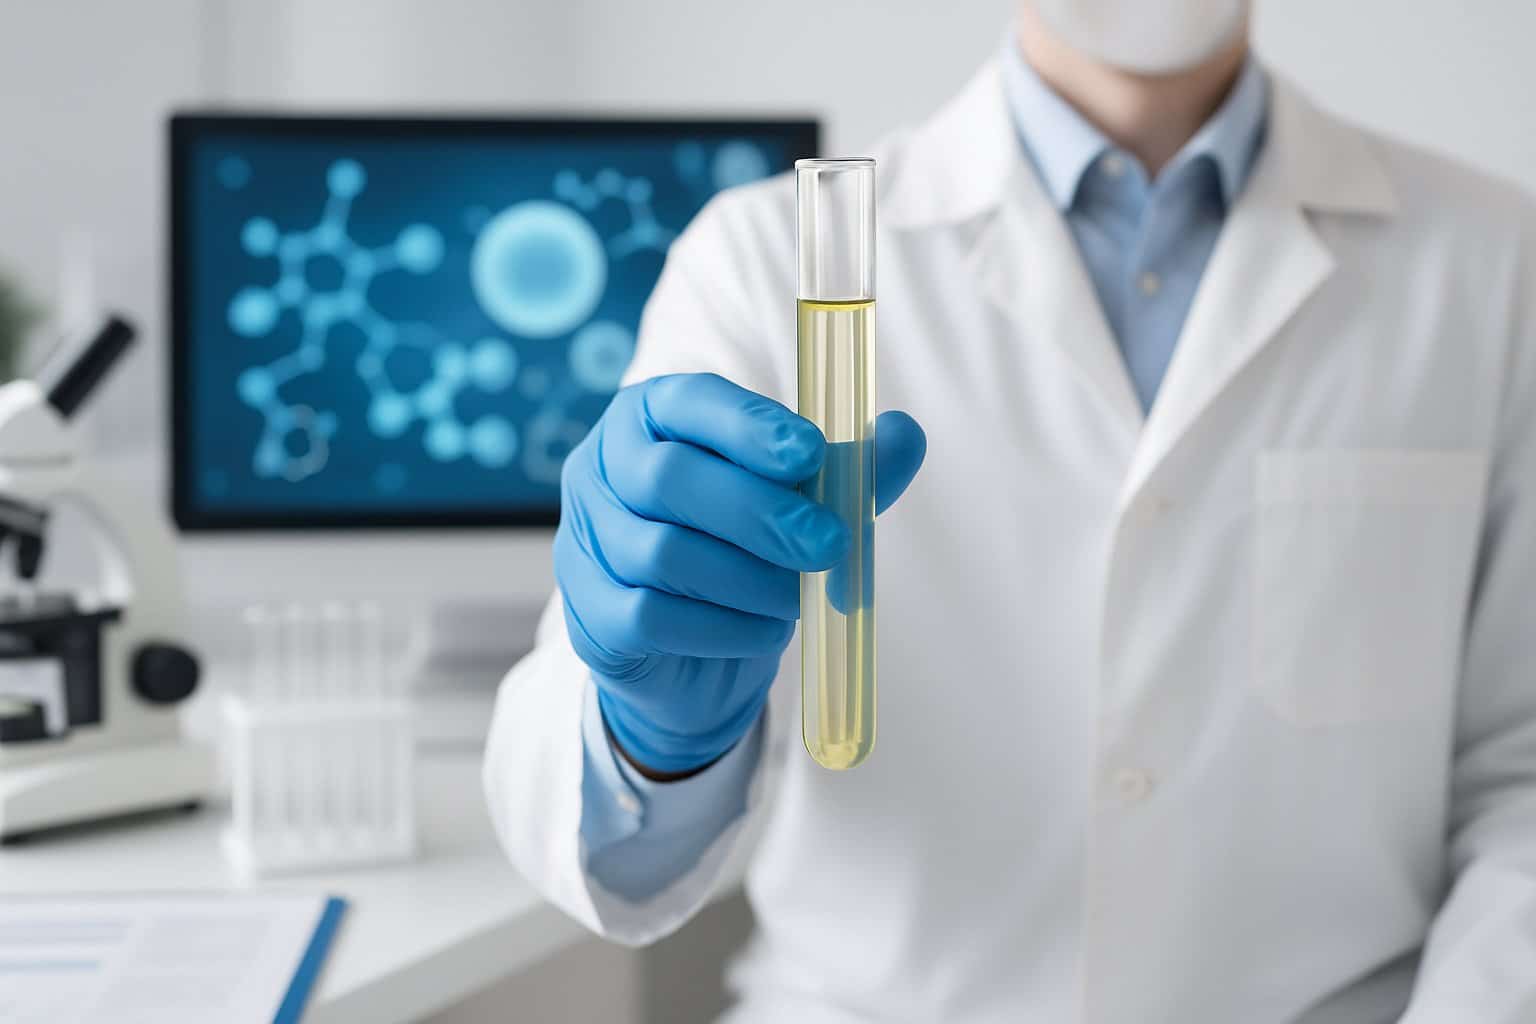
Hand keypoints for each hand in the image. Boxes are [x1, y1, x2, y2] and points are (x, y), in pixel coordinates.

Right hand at [556, 372, 925, 775]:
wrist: (685, 655)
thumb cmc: (738, 551)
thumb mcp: (799, 503)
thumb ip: (847, 471)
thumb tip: (907, 434)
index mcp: (649, 419)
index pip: (688, 402)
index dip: (749, 425)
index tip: (813, 452)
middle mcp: (602, 470)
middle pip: (671, 479)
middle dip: (761, 512)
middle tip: (830, 543)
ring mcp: (585, 544)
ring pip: (665, 554)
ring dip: (750, 579)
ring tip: (799, 596)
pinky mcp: (590, 616)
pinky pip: (653, 617)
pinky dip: (723, 627)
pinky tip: (764, 629)